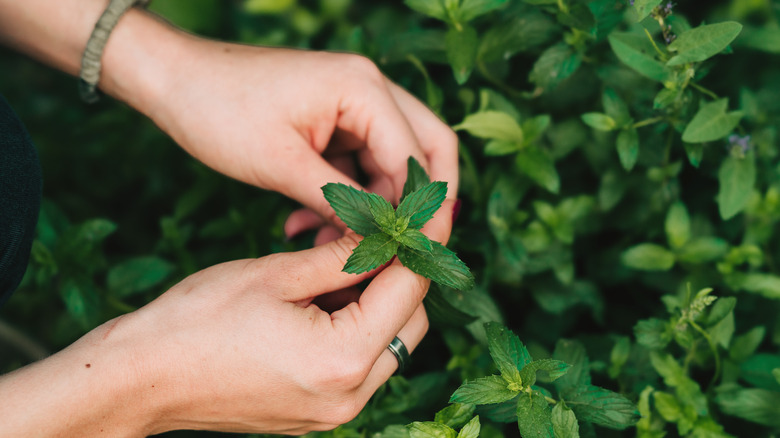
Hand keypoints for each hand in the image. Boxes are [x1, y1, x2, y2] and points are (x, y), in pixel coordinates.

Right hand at [0, 203, 455, 436]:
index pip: (409, 291)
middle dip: (400, 276)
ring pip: (389, 346)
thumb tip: (386, 232)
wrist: (141, 378)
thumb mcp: (276, 273)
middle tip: (376, 236)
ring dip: (378, 303)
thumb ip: (343, 255)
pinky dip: (355, 329)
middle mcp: (350, 396)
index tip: (425, 212)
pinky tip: (323, 299)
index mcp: (343, 358)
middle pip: (410, 323)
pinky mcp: (318, 414)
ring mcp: (334, 412)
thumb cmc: (197, 320)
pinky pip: (360, 366)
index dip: (420, 244)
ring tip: (339, 266)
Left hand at [138, 37, 458, 237]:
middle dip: (416, 204)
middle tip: (403, 250)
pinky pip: (358, 164)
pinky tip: (309, 224)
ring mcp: (353, 103)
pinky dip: (345, 197)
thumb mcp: (282, 164)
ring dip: (371, 206)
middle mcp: (369, 89)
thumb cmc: (219, 110)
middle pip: (425, 150)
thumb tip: (381, 240)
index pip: (417, 157)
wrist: (174, 80)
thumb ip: (340, 202)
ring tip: (328, 243)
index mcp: (363, 89)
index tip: (413, 255)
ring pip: (390, 163)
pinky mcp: (334, 120)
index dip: (420, 210)